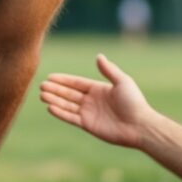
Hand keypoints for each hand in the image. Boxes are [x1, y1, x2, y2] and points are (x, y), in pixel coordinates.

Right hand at [40, 54, 155, 148]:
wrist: (140, 125)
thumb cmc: (134, 102)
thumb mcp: (122, 82)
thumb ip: (108, 70)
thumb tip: (98, 56)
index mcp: (98, 89)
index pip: (76, 83)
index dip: (63, 80)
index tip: (50, 76)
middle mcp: (91, 101)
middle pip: (69, 94)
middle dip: (55, 89)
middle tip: (42, 86)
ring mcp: (89, 113)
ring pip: (67, 105)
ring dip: (55, 100)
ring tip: (42, 95)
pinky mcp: (88, 125)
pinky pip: (71, 118)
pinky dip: (61, 113)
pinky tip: (50, 107)